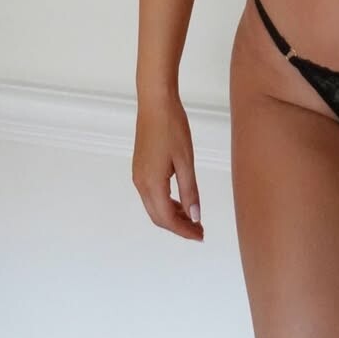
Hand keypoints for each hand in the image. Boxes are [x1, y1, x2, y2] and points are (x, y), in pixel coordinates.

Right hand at [132, 93, 204, 241]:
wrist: (155, 102)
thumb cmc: (172, 127)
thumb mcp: (186, 160)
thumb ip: (190, 190)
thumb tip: (194, 216)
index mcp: (152, 184)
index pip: (167, 219)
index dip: (184, 231)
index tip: (200, 235)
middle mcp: (141, 183)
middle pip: (158, 217)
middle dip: (178, 227)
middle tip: (199, 230)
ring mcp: (138, 175)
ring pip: (154, 206)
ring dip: (172, 215)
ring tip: (192, 218)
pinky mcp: (140, 167)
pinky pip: (151, 194)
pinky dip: (165, 203)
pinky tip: (180, 200)